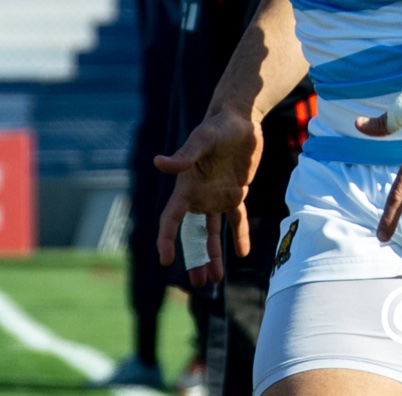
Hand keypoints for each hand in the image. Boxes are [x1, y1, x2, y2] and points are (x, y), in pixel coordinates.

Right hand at [154, 104, 263, 285]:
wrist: (239, 119)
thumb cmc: (218, 126)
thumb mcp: (203, 140)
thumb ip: (185, 155)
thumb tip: (158, 163)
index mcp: (186, 187)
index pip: (171, 219)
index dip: (166, 239)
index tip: (165, 260)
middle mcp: (199, 196)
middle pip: (192, 234)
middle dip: (194, 258)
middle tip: (198, 283)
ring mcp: (216, 196)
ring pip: (212, 233)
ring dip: (213, 254)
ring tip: (216, 279)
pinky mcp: (235, 193)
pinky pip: (236, 219)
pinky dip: (239, 236)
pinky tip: (242, 254)